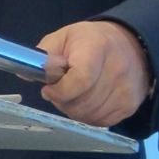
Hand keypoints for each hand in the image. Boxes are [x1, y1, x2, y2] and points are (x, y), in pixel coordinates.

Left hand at [36, 20, 151, 127]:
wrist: (130, 45)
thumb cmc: (90, 41)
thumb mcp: (63, 37)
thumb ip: (44, 56)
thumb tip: (28, 72)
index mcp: (97, 48)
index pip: (80, 80)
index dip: (59, 91)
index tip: (49, 88)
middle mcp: (117, 70)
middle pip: (82, 102)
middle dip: (63, 100)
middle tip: (60, 89)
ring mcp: (126, 90)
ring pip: (88, 116)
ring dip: (74, 109)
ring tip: (74, 94)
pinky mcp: (129, 106)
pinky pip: (100, 122)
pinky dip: (87, 116)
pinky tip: (86, 101)